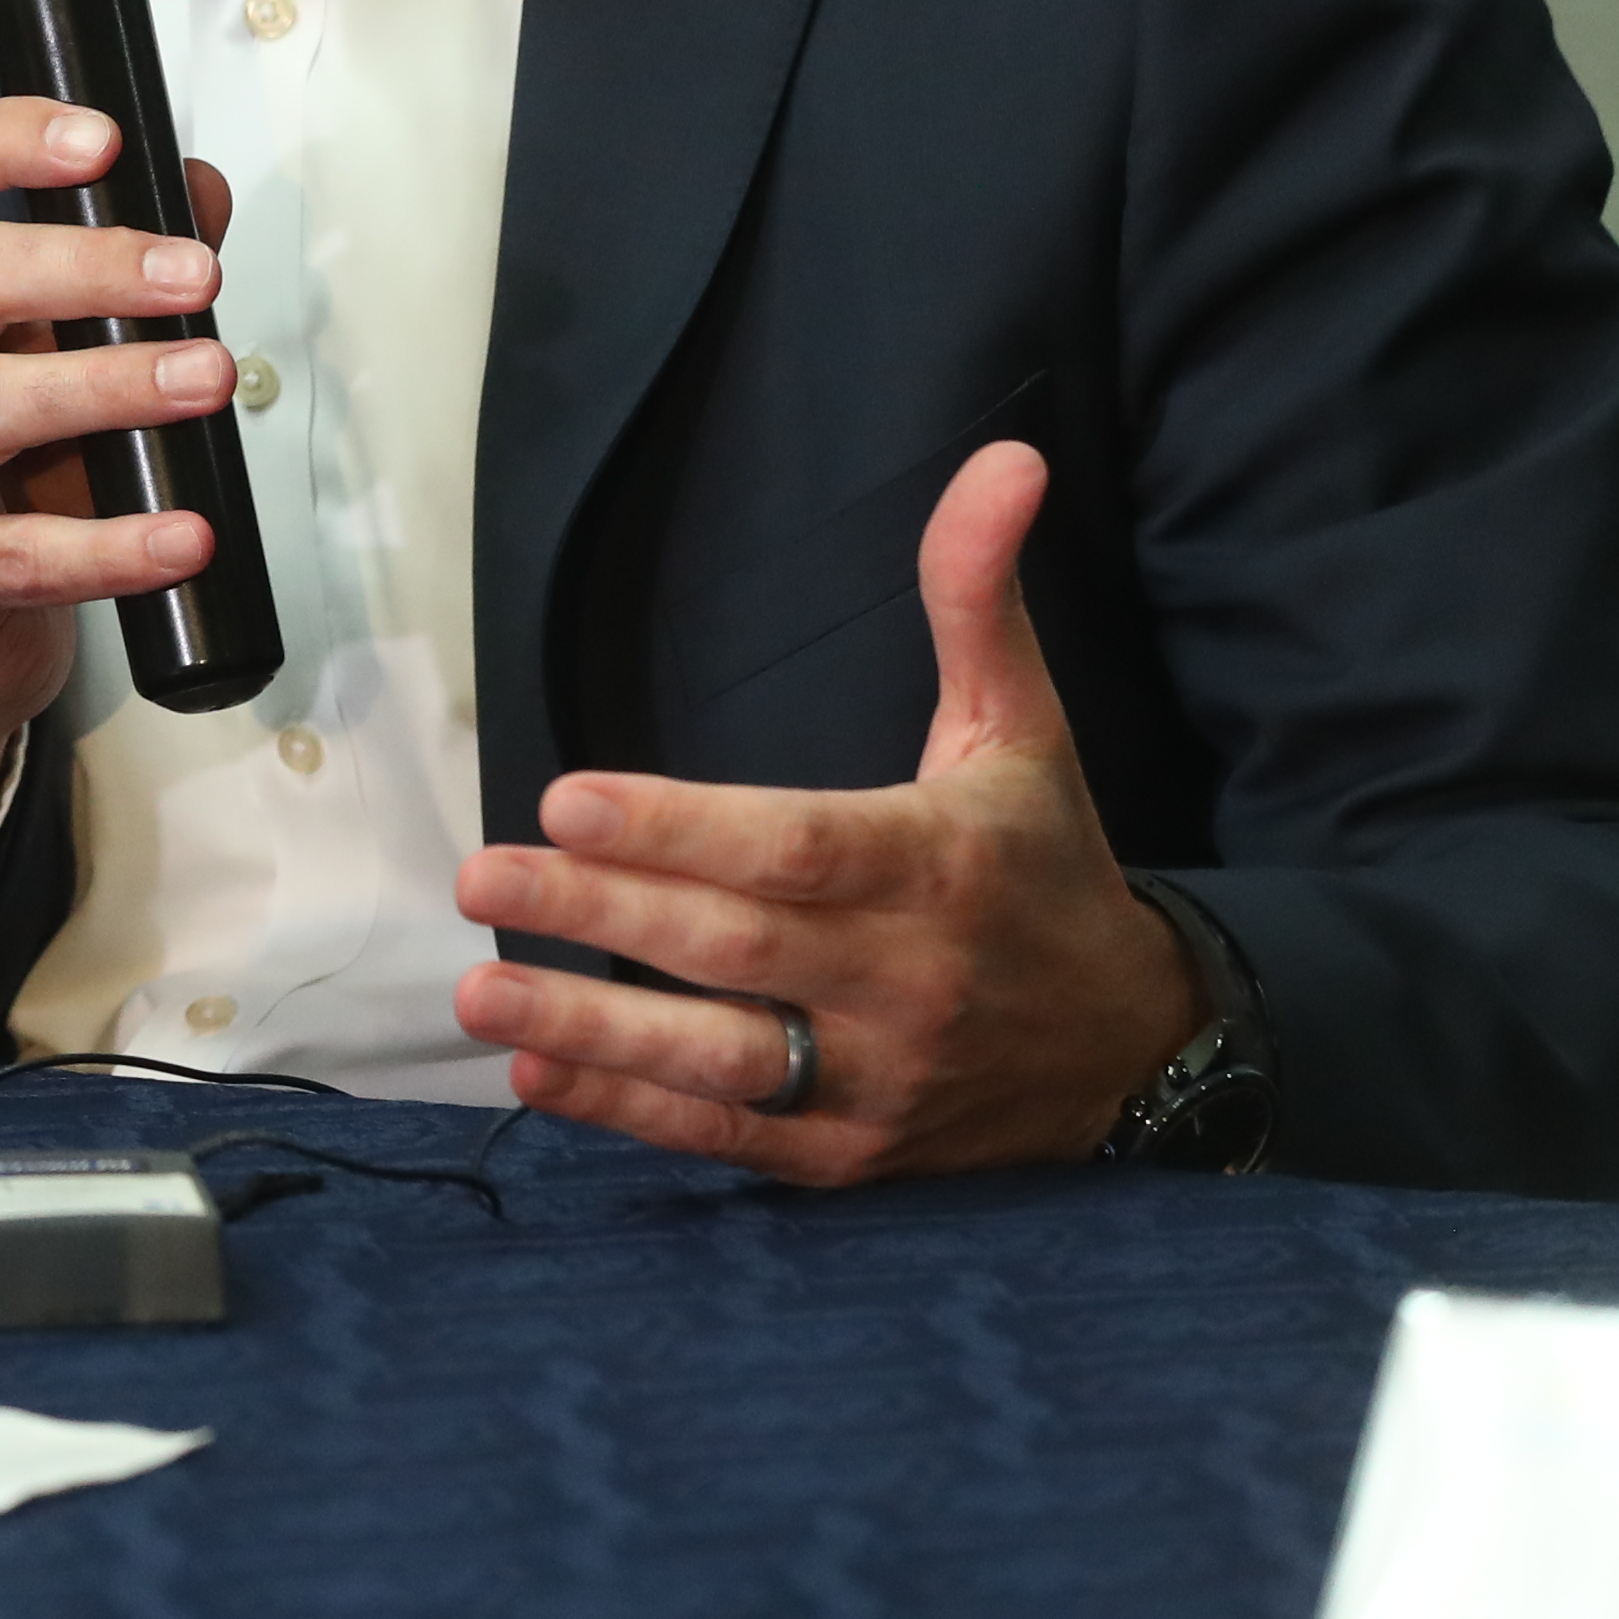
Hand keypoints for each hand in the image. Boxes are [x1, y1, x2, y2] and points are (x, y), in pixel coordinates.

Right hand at [0, 97, 238, 859]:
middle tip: (197, 275)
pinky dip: (114, 545)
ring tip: (209, 377)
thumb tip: (198, 192)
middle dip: (89, 265)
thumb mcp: (48, 361)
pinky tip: (186, 536)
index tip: (101, 139)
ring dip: (109, 384)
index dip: (5, 143)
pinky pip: (21, 555)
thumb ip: (119, 275)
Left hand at [447, 440, 1198, 1182]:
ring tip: (478, 992)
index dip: (681, 829)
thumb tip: (1005, 461)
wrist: (1139, 1046)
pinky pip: (732, 1138)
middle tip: (481, 877)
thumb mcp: (1022, 727)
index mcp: (939, 865)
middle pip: (737, 950)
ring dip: (591, 1032)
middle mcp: (908, 981)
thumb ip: (979, 598)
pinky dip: (630, 1115)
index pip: (796, 849)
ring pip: (724, 1064)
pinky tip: (533, 1075)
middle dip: (600, 912)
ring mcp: (881, 1080)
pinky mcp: (855, 1156)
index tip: (568, 797)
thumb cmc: (1046, 864)